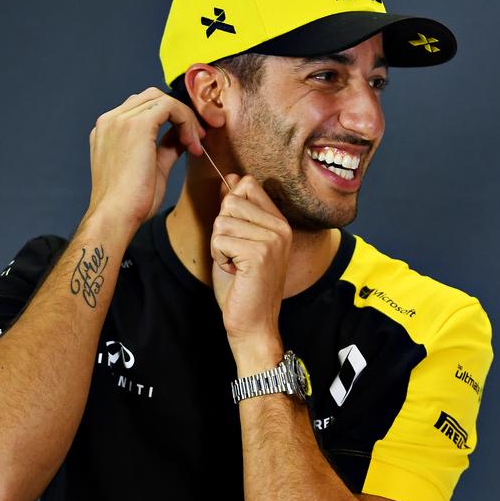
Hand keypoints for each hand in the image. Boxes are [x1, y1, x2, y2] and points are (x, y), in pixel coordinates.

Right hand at [85, 87, 204, 229]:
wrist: (116, 216)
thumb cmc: (131, 201)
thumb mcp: (153, 166)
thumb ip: (166, 146)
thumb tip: (182, 135)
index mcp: (109, 130)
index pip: (144, 107)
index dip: (172, 117)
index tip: (190, 139)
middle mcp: (111, 120)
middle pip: (152, 97)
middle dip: (180, 112)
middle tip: (198, 137)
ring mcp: (119, 120)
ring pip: (162, 100)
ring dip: (185, 118)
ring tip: (195, 143)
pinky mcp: (135, 125)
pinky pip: (169, 107)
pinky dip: (186, 121)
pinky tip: (191, 143)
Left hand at [210, 174, 291, 367]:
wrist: (253, 323)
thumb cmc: (243, 286)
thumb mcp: (237, 240)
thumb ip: (235, 209)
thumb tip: (230, 177)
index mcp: (279, 222)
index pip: (248, 184)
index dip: (230, 206)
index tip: (237, 234)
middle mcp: (280, 227)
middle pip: (231, 201)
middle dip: (222, 229)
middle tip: (235, 254)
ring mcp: (272, 239)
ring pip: (222, 221)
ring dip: (219, 245)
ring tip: (235, 264)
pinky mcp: (259, 253)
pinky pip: (220, 238)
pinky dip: (219, 257)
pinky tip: (234, 271)